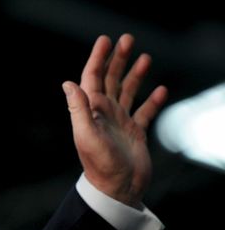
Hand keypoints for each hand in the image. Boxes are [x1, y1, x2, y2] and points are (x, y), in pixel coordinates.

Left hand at [63, 34, 167, 206]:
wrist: (117, 190)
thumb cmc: (100, 165)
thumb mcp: (86, 135)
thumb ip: (79, 109)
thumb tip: (68, 83)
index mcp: (91, 110)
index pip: (92, 77)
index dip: (98, 58)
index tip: (105, 40)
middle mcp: (104, 113)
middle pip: (110, 79)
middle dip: (118, 59)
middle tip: (128, 39)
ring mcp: (120, 122)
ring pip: (128, 92)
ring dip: (135, 75)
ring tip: (145, 58)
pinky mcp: (135, 133)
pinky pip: (145, 112)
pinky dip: (152, 101)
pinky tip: (161, 90)